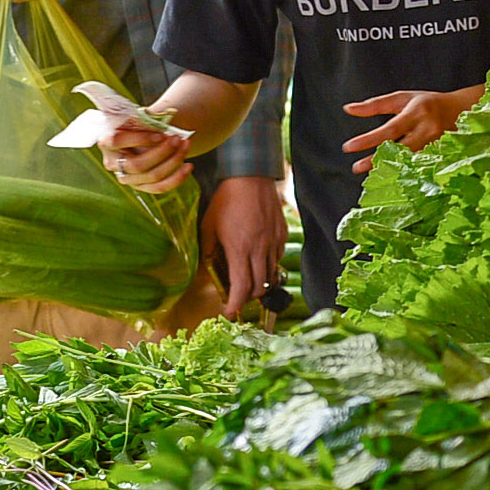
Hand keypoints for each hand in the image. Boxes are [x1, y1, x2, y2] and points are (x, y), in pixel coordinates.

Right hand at [100, 120, 191, 193]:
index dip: (140, 138)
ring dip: (173, 161)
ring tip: (186, 145)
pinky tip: (189, 166)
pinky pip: (159, 188)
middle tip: (177, 139)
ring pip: (151, 176)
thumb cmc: (136, 123)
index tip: (161, 134)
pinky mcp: (140, 186)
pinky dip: (177, 178)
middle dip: (161, 152)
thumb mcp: (135, 117)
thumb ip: (141, 119)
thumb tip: (160, 121)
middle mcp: (112, 163)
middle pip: (137, 164)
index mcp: (106, 141)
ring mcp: (126, 178)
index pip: (119, 141)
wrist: (140, 136)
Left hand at [201, 176, 287, 320]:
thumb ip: (209, 249)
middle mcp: (259, 249)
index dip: (235, 305)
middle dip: (246, 298)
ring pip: (270, 275)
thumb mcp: (208, 225)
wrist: (251, 176)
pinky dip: (268, 266)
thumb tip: (207, 268)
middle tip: (236, 298)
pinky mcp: (282, 234)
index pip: (241, 288)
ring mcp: (273, 242)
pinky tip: (258, 260)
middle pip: (258, 288)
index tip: (228, 312)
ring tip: (247, 281)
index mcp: (239, 249)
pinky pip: (277, 259)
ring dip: (258, 283)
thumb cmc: (227, 199)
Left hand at [343, 90, 464, 172]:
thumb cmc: (427, 103)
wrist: (462, 110)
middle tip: (355, 167)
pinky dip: (403, 172)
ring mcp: (436, 146)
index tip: (349, 147)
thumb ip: (375, 105)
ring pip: (409, 161)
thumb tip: (348, 109)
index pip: (389, 129)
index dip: (369, 139)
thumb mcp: (402, 98)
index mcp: (416, 113)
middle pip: (399, 149)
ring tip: (370, 176)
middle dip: (375, 160)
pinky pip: (419, 167)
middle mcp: (427, 130)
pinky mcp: (442, 156)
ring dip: (388, 168)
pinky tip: (390, 178)